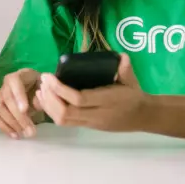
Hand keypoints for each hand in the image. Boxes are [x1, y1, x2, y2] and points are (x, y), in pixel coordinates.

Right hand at [0, 68, 44, 138]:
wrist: (35, 87)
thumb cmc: (41, 87)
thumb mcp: (45, 88)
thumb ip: (41, 96)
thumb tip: (35, 105)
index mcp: (19, 75)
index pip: (14, 82)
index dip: (18, 96)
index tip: (25, 110)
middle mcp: (6, 84)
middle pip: (7, 99)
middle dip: (18, 117)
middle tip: (31, 131)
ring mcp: (0, 95)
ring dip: (11, 124)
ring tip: (24, 134)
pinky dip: (4, 127)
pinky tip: (15, 135)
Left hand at [34, 54, 150, 131]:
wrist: (143, 117)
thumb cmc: (134, 95)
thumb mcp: (132, 80)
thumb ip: (125, 69)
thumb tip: (121, 56)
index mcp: (107, 101)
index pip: (79, 99)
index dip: (60, 89)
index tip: (49, 76)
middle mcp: (97, 115)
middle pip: (66, 113)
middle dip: (50, 97)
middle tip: (43, 82)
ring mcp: (91, 123)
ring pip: (63, 120)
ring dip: (48, 105)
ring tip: (42, 90)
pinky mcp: (87, 126)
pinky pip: (65, 122)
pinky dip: (52, 111)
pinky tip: (47, 99)